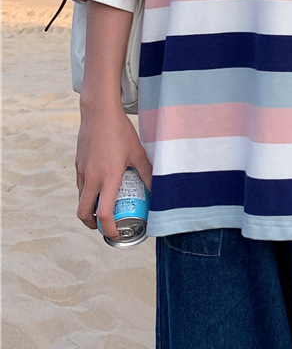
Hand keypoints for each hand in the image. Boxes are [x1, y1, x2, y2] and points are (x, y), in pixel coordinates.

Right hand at [75, 100, 151, 239]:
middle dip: (92, 224)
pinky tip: (101, 186)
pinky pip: (80, 186)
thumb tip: (157, 189)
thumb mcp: (137, 152)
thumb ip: (147, 172)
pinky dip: (88, 193)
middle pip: (83, 212)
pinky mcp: (78, 165)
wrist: (99, 113)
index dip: (108, 228)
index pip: (104, 213)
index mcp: (107, 177)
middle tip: (105, 226)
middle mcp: (91, 178)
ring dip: (89, 208)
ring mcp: (82, 172)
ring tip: (104, 207)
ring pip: (81, 199)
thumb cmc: (120, 132)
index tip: (114, 234)